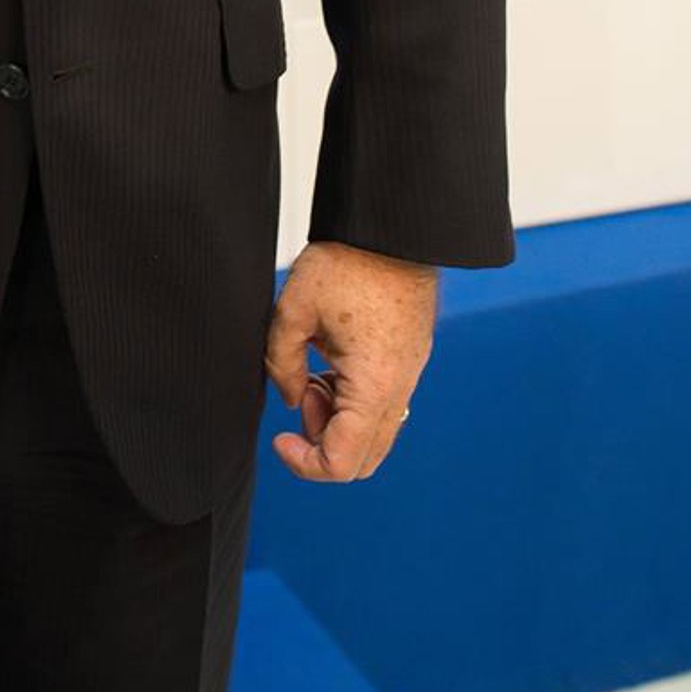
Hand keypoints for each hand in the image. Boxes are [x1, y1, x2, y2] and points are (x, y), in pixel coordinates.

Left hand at [264, 240, 435, 483]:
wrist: (390, 229)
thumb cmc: (347, 261)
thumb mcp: (293, 311)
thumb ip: (282, 364)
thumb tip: (291, 399)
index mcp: (373, 386)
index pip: (343, 463)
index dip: (304, 462)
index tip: (280, 438)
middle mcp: (399, 388)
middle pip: (364, 457)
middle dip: (323, 440)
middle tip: (300, 393)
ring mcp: (409, 373)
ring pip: (375, 430)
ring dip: (338, 417)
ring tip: (313, 370)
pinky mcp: (410, 357)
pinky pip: (384, 401)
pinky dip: (355, 398)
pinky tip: (332, 359)